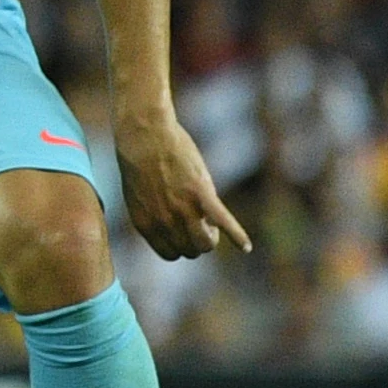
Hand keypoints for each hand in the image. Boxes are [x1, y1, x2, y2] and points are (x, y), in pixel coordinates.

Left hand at [113, 107, 254, 260]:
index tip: (185, 231)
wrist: (144, 134)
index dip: (181, 245)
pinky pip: (224, 222)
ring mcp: (183, 209)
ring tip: (211, 224)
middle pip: (190, 251)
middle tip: (201, 223)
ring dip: (212, 237)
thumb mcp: (141, 194)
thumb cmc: (141, 161)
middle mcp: (163, 221)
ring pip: (206, 244)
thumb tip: (175, 227)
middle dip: (198, 241)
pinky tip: (246, 247)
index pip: (170, 253)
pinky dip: (237, 236)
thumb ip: (156, 214)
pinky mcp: (201, 194)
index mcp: (145, 223)